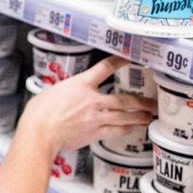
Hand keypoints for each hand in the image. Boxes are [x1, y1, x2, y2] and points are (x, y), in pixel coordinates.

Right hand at [21, 57, 154, 151]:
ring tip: (149, 116)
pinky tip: (133, 128)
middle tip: (152, 102)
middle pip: (124, 99)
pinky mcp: (95, 133)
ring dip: (140, 116)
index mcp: (80, 85)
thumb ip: (64, 92)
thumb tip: (65, 96)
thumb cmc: (39, 113)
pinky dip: (126, 129)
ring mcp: (96, 117)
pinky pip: (116, 131)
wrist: (40, 132)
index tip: (128, 58)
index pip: (104, 68)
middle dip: (141, 101)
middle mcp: (92, 100)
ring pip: (125, 116)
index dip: (119, 61)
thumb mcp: (51, 92)